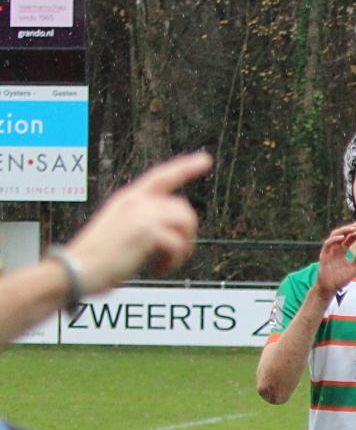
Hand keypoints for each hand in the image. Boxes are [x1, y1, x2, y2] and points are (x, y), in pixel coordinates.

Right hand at [63, 152, 211, 292]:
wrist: (76, 269)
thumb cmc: (97, 257)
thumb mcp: (120, 230)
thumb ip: (144, 223)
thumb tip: (172, 232)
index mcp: (128, 199)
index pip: (161, 175)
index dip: (185, 166)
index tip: (205, 159)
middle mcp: (135, 202)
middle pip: (184, 208)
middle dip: (187, 234)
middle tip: (173, 254)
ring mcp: (141, 215)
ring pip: (185, 223)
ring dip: (183, 248)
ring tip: (166, 262)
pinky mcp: (146, 231)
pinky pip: (178, 244)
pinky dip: (172, 262)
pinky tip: (157, 269)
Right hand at [314, 223, 355, 296]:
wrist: (331, 288)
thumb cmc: (341, 279)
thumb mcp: (354, 268)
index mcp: (342, 250)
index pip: (350, 238)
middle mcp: (336, 248)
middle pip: (343, 233)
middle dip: (352, 228)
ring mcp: (329, 251)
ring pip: (334, 235)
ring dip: (343, 230)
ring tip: (353, 229)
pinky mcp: (324, 255)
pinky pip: (327, 244)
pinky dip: (334, 239)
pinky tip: (342, 237)